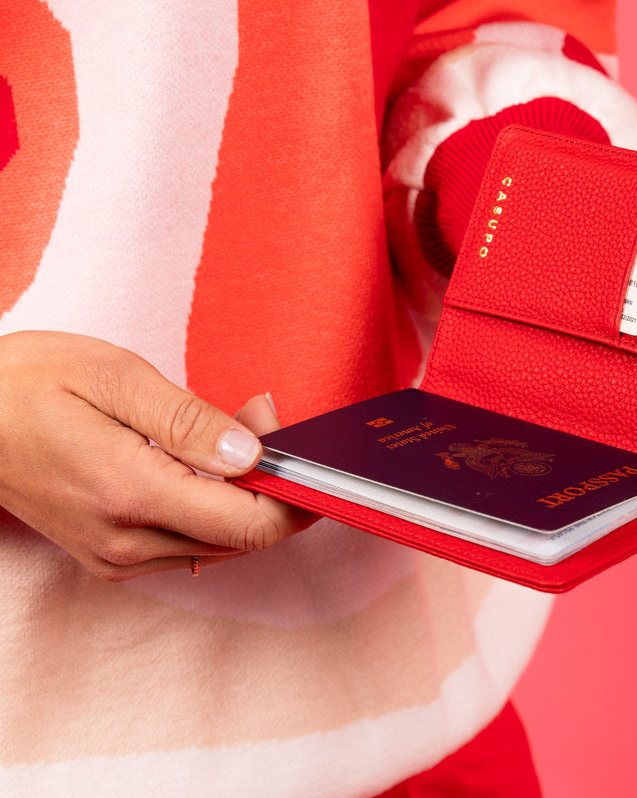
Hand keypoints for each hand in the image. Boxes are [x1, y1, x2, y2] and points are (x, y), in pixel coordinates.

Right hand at [0, 331, 317, 579]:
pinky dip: (215, 509)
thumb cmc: (29, 382)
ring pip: (220, 545)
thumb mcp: (116, 378)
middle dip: (273, 484)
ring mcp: (115, 556)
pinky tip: (208, 464)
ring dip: (246, 496)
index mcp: (131, 495)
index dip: (295, 497)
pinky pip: (189, 546)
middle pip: (242, 539)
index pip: (249, 524)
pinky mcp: (109, 555)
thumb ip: (190, 421)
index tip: (308, 454)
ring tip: (236, 428)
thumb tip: (253, 454)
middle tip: (262, 415)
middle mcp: (125, 542)